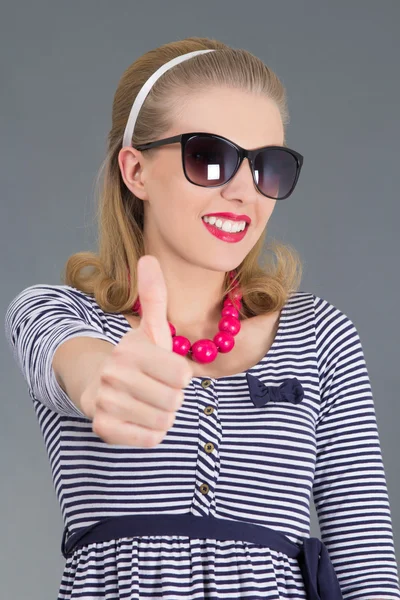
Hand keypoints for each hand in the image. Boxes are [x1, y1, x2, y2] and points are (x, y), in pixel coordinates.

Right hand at [86, 255, 192, 447]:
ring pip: (163, 421)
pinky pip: (148, 439)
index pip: (182, 375)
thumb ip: (153, 295)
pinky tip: (140, 419)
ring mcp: (106, 401)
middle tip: (156, 389)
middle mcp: (114, 374)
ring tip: (147, 402)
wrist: (98, 382)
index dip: (180, 376)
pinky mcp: (103, 427)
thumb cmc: (136, 357)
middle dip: (172, 398)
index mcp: (131, 349)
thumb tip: (148, 257)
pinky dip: (151, 433)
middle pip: (175, 400)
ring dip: (162, 415)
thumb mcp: (149, 327)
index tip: (166, 371)